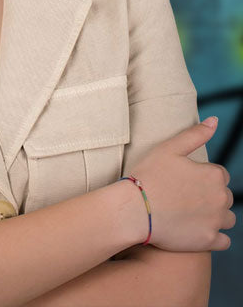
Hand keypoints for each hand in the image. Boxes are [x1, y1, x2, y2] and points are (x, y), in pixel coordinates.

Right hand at [129, 117, 234, 251]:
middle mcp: (221, 198)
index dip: (201, 176)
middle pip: (225, 196)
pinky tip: (195, 229)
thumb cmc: (148, 175)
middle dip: (210, 196)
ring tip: (190, 213)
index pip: (219, 174)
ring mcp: (216, 221)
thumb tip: (215, 121)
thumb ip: (195, 134)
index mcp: (214, 175)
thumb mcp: (169, 148)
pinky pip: (223, 240)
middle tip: (183, 196)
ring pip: (227, 218)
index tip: (183, 180)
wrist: (134, 209)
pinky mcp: (209, 241)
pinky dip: (214, 236)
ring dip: (215, 216)